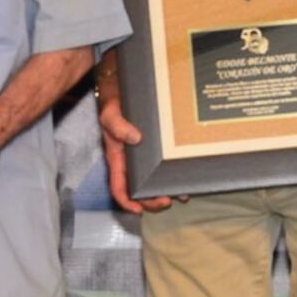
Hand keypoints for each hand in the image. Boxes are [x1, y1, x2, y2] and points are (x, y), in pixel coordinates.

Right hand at [97, 88, 171, 213]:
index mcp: (118, 157)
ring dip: (166, 191)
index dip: (126, 201)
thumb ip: (117, 125)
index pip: (118, 186)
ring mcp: (145, 156)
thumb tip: (135, 138)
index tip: (138, 210)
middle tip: (166, 201)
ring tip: (180, 195)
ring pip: (154, 181)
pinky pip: (165, 166)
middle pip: (139, 189)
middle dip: (151, 200)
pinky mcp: (157, 148)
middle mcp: (132, 160)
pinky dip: (174, 175)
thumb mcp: (110, 112)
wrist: (125, 87)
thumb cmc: (115, 101)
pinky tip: (186, 178)